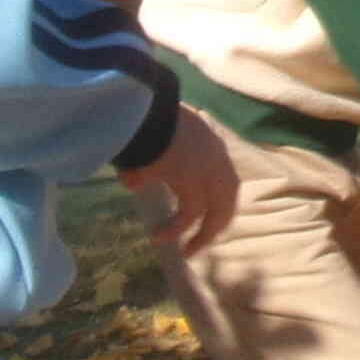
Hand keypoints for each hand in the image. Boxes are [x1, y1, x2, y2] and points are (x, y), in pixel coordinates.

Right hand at [128, 107, 239, 254]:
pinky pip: (189, 214)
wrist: (145, 107)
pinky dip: (175, 229)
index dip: (220, 201)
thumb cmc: (146, 118)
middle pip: (228, 200)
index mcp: (213, 146)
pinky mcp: (194, 182)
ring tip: (188, 251)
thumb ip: (148, 162)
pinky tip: (159, 237)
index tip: (209, 217)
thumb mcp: (153, 138)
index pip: (227, 180)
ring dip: (202, 234)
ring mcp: (209, 171)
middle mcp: (217, 159)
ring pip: (215, 212)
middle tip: (201, 241)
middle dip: (216, 224)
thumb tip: (131, 181)